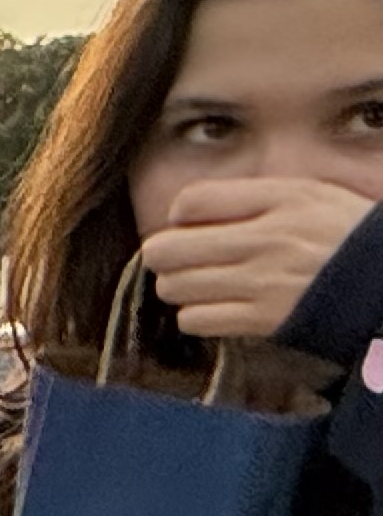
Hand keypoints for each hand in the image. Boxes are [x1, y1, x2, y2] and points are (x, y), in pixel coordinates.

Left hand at [141, 176, 376, 343]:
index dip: (178, 216)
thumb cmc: (350, 238)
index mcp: (282, 199)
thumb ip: (253, 197)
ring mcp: (263, 282)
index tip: (190, 226)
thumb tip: (185, 211)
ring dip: (182, 288)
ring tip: (207, 284)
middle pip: (166, 249)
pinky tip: (221, 308)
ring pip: (174, 287)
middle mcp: (268, 238)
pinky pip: (195, 320)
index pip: (190, 201)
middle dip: (166, 255)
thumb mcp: (313, 196)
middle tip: (184, 259)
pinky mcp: (264, 319)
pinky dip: (199, 316)